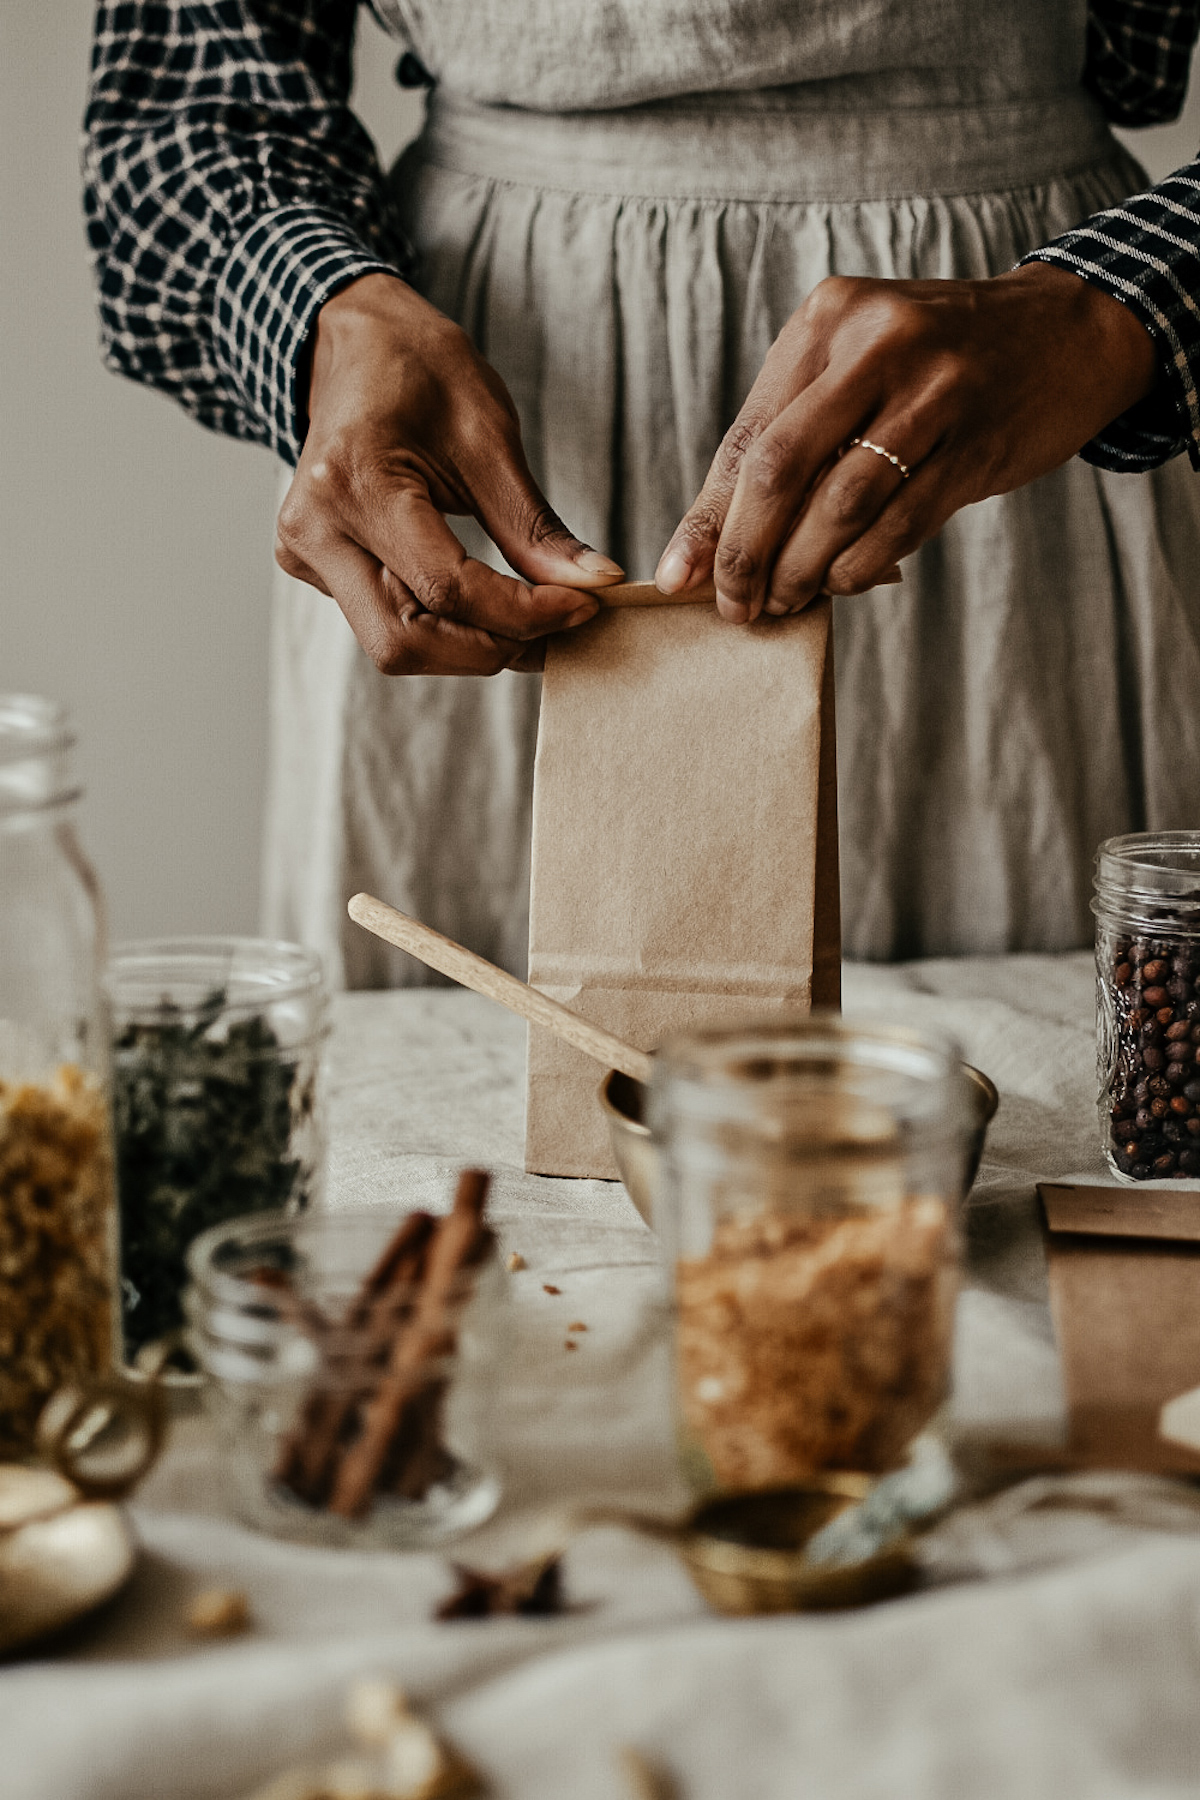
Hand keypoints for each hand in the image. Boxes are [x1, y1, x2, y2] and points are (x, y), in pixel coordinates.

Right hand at [275, 273, 622, 673]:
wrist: (352, 344)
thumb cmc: (420, 370)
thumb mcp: (489, 434)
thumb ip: (534, 525)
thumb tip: (595, 586)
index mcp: (354, 482)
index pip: (446, 588)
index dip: (523, 613)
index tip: (584, 607)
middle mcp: (315, 528)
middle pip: (407, 642)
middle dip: (492, 646)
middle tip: (558, 628)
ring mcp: (305, 552)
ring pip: (395, 646)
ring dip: (470, 646)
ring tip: (528, 620)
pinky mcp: (313, 566)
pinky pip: (384, 623)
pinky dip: (443, 627)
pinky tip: (482, 602)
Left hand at [656, 263, 1157, 620]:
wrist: (1065, 333)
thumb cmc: (932, 366)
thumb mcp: (853, 370)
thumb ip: (785, 444)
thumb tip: (701, 553)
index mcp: (828, 320)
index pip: (749, 437)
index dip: (708, 519)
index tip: (680, 579)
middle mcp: (877, 343)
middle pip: (780, 470)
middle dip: (746, 554)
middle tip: (736, 606)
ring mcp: (935, 390)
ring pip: (840, 505)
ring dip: (803, 570)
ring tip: (787, 600)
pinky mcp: (978, 441)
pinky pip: (900, 523)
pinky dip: (860, 566)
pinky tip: (845, 581)